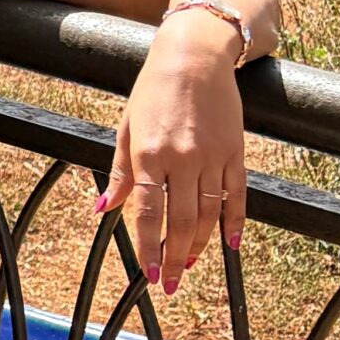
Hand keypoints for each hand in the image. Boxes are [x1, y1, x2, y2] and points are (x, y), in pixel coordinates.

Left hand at [100, 14, 246, 291]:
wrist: (193, 57)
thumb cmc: (152, 90)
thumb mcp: (127, 127)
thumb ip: (119, 172)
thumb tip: (102, 208)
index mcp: (148, 153)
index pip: (148, 212)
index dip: (149, 246)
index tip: (150, 273)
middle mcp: (181, 158)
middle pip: (181, 221)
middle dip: (175, 257)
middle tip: (171, 282)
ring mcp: (211, 156)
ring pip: (208, 214)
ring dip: (200, 245)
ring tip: (191, 265)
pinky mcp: (234, 151)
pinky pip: (237, 195)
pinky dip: (235, 222)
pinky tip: (229, 243)